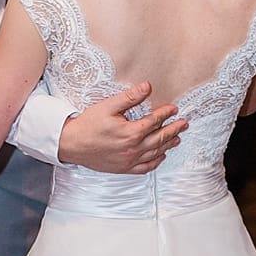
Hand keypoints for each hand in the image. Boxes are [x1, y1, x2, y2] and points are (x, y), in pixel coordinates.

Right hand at [56, 82, 188, 174]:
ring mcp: (130, 160)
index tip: (174, 108)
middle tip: (184, 123)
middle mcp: (133, 148)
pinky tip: (161, 156)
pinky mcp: (124, 168)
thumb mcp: (107, 106)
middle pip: (160, 138)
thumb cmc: (87, 125)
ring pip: (155, 153)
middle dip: (174, 129)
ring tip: (177, 138)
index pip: (154, 121)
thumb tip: (147, 86)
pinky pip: (145, 167)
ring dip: (168, 145)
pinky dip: (156, 161)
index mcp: (131, 132)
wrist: (71, 144)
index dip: (166, 114)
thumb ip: (129, 97)